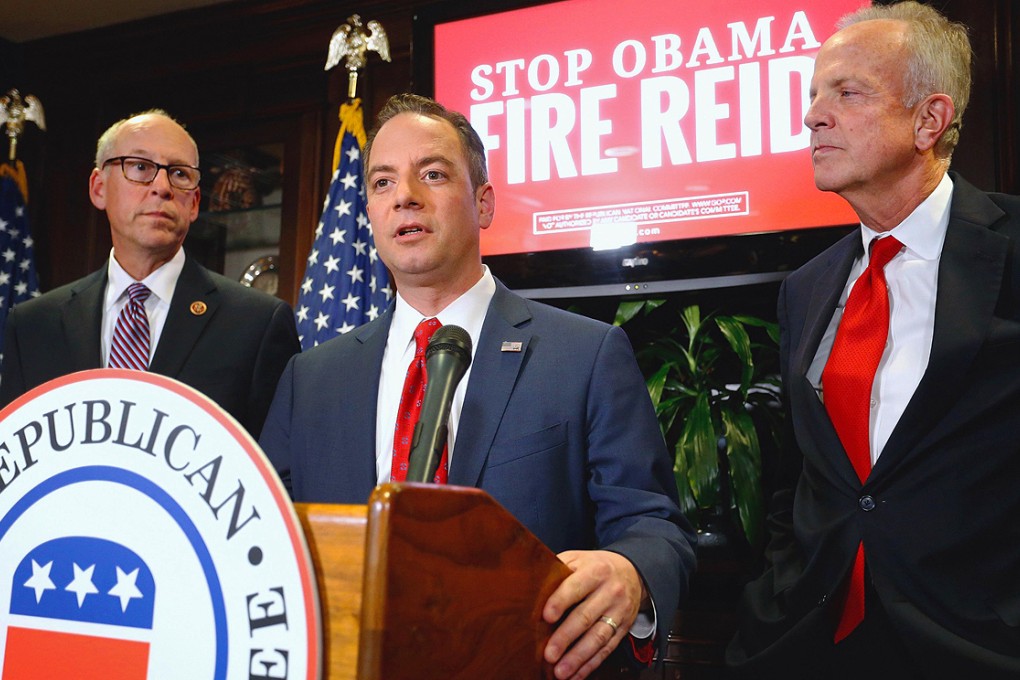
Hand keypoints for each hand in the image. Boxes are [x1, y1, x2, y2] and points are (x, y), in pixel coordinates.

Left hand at [542, 549, 647, 679]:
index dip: (560, 601)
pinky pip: (607, 649)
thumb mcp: (578, 559)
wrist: (631, 572)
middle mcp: (609, 592)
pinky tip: (577, 674)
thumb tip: (531, 586)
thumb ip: (558, 569)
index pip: (576, 586)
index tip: (546, 616)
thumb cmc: (596, 567)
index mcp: (595, 571)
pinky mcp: (623, 628)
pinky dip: (591, 664)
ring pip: (598, 637)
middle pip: (586, 616)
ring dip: (578, 657)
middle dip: (566, 637)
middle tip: (549, 654)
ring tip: (561, 671)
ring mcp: (618, 612)